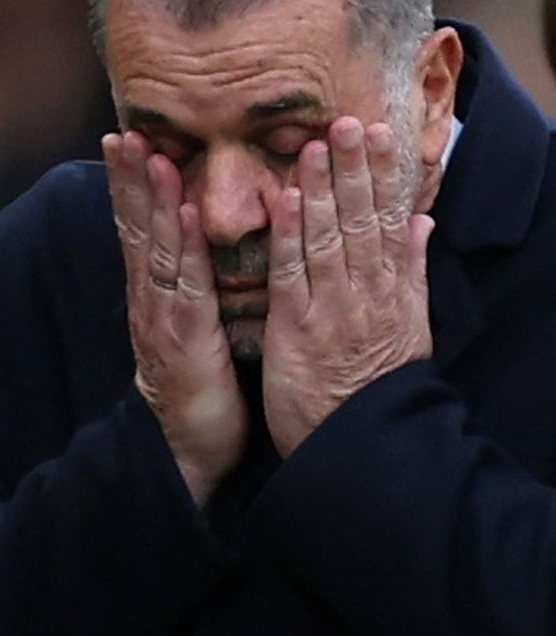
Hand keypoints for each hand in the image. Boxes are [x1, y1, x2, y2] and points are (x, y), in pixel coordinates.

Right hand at [102, 131, 248, 507]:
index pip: (140, 230)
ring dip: (150, 199)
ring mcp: (164, 318)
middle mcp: (151, 300)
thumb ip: (187, 290)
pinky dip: (181, 246)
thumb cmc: (197, 387)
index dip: (131, 186)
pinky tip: (181, 213)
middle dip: (130, 179)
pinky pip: (184, 285)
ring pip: (154, 249)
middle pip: (137, 230)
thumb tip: (192, 252)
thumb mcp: (188, 329)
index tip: (127, 141)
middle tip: (122, 131)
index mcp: (155, 295)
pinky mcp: (184, 339)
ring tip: (147, 154)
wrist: (186, 447)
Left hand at [262, 117, 434, 457]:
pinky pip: (292, 275)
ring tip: (317, 145)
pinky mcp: (295, 330)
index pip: (386, 222)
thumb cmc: (374, 388)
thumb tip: (421, 222)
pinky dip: (289, 237)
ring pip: (328, 240)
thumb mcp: (409, 328)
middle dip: (354, 170)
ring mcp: (330, 310)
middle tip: (349, 122)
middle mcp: (363, 295)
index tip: (379, 135)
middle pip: (360, 223)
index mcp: (390, 292)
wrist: (357, 443)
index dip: (382, 176)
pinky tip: (283, 201)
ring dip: (322, 191)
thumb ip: (411, 272)